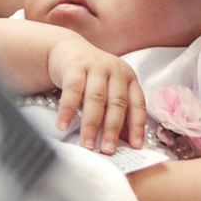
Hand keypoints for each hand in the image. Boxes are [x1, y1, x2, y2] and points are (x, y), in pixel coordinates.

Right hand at [48, 36, 145, 152]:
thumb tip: (125, 144)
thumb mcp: (109, 90)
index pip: (137, 104)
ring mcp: (96, 66)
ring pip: (95, 99)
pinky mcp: (75, 66)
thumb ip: (118, 113)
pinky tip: (63, 126)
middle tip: (108, 151)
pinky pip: (72, 90)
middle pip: (116, 104)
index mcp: (128, 78)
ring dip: (91, 125)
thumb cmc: (92, 77)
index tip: (135, 146)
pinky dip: (68, 110)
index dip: (137, 126)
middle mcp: (115, 70)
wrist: (68, 50)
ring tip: (87, 145)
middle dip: (112, 130)